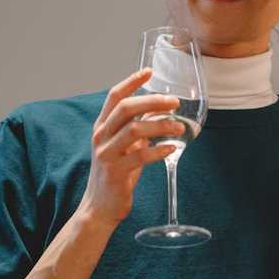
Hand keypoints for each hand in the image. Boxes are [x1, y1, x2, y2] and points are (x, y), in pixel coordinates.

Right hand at [78, 68, 183, 228]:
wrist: (99, 207)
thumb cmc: (114, 174)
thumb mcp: (122, 146)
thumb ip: (136, 129)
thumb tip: (160, 112)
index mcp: (102, 127)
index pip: (114, 96)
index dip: (131, 81)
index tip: (149, 71)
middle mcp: (101, 137)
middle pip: (126, 108)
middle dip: (153, 101)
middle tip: (174, 102)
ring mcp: (107, 154)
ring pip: (135, 130)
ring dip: (161, 126)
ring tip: (180, 128)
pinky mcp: (116, 172)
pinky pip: (141, 156)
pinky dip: (159, 150)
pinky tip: (172, 147)